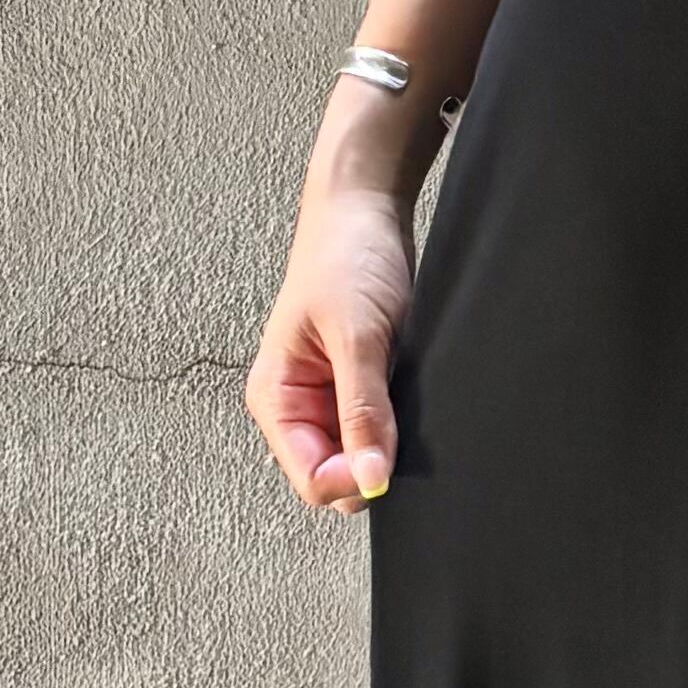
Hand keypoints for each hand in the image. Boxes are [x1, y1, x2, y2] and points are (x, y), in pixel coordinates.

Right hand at [247, 149, 416, 511]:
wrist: (366, 207)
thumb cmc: (346, 257)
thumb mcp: (356, 336)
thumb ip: (361, 409)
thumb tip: (371, 478)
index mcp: (276, 398)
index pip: (310, 479)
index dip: (350, 480)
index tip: (386, 456)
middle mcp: (299, 407)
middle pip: (336, 477)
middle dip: (371, 465)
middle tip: (401, 422)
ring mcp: (330, 400)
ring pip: (362, 457)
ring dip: (386, 443)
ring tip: (404, 396)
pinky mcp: (360, 388)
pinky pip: (380, 430)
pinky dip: (398, 425)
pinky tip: (411, 395)